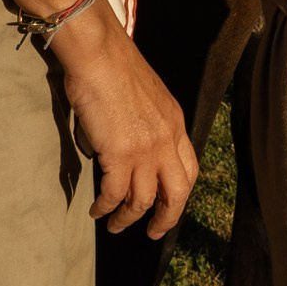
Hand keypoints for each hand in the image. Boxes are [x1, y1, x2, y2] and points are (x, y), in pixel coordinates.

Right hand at [48, 8, 197, 235]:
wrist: (98, 53)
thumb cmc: (115, 65)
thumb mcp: (148, 94)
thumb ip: (150, 121)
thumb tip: (135, 142)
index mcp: (175, 123)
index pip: (189, 169)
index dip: (180, 194)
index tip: (169, 206)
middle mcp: (166, 140)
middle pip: (177, 193)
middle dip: (166, 218)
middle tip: (152, 232)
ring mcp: (144, 149)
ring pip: (143, 200)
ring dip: (128, 218)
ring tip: (115, 226)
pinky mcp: (118, 154)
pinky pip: (114, 194)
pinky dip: (106, 207)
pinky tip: (97, 211)